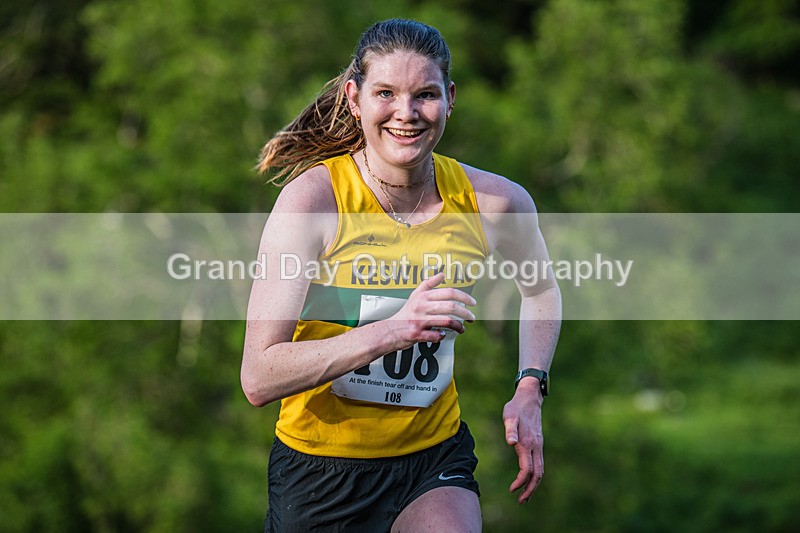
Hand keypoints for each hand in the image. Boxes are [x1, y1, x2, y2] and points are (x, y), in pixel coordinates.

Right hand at [388, 272, 475, 345]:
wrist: (389, 330)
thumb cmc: (405, 313)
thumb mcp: (414, 295)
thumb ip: (428, 284)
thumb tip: (441, 274)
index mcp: (423, 296)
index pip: (449, 292)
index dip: (464, 297)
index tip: (472, 302)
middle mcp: (422, 307)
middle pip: (451, 306)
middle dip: (465, 312)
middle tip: (472, 317)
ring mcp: (419, 320)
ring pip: (446, 321)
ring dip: (458, 326)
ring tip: (462, 329)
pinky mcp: (417, 333)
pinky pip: (436, 335)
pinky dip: (442, 336)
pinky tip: (443, 335)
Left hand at [503, 383, 543, 503]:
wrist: (529, 398)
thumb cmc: (515, 407)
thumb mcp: (509, 416)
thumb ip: (510, 429)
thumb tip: (510, 442)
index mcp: (527, 443)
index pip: (527, 469)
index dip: (520, 482)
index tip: (511, 489)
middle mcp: (536, 446)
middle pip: (537, 474)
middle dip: (530, 490)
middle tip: (521, 501)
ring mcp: (539, 446)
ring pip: (540, 471)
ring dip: (533, 485)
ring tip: (524, 496)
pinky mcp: (538, 444)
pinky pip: (539, 464)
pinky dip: (535, 475)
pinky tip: (527, 479)